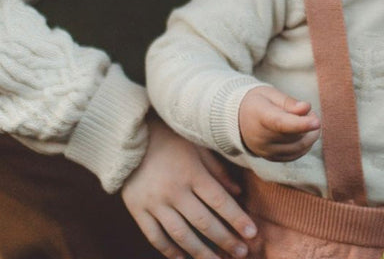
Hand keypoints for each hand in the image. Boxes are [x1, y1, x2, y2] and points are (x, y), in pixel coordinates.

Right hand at [122, 117, 255, 258]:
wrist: (131, 137)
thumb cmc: (171, 139)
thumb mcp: (198, 146)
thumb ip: (218, 170)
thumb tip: (238, 193)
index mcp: (192, 172)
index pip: (219, 201)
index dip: (237, 219)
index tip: (253, 233)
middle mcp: (174, 190)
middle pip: (204, 222)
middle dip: (225, 240)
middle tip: (242, 254)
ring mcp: (155, 203)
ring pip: (181, 235)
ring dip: (201, 253)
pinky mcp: (138, 210)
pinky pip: (155, 237)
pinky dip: (170, 251)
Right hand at [238, 86, 320, 161]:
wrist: (237, 120)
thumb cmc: (257, 102)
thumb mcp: (270, 94)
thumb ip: (289, 102)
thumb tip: (307, 109)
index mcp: (259, 116)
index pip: (281, 123)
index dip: (300, 124)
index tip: (317, 122)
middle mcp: (261, 138)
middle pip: (293, 135)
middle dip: (308, 123)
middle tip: (309, 111)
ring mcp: (265, 151)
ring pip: (297, 147)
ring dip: (310, 135)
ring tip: (308, 120)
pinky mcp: (271, 158)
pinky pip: (294, 155)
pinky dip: (304, 145)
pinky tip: (304, 134)